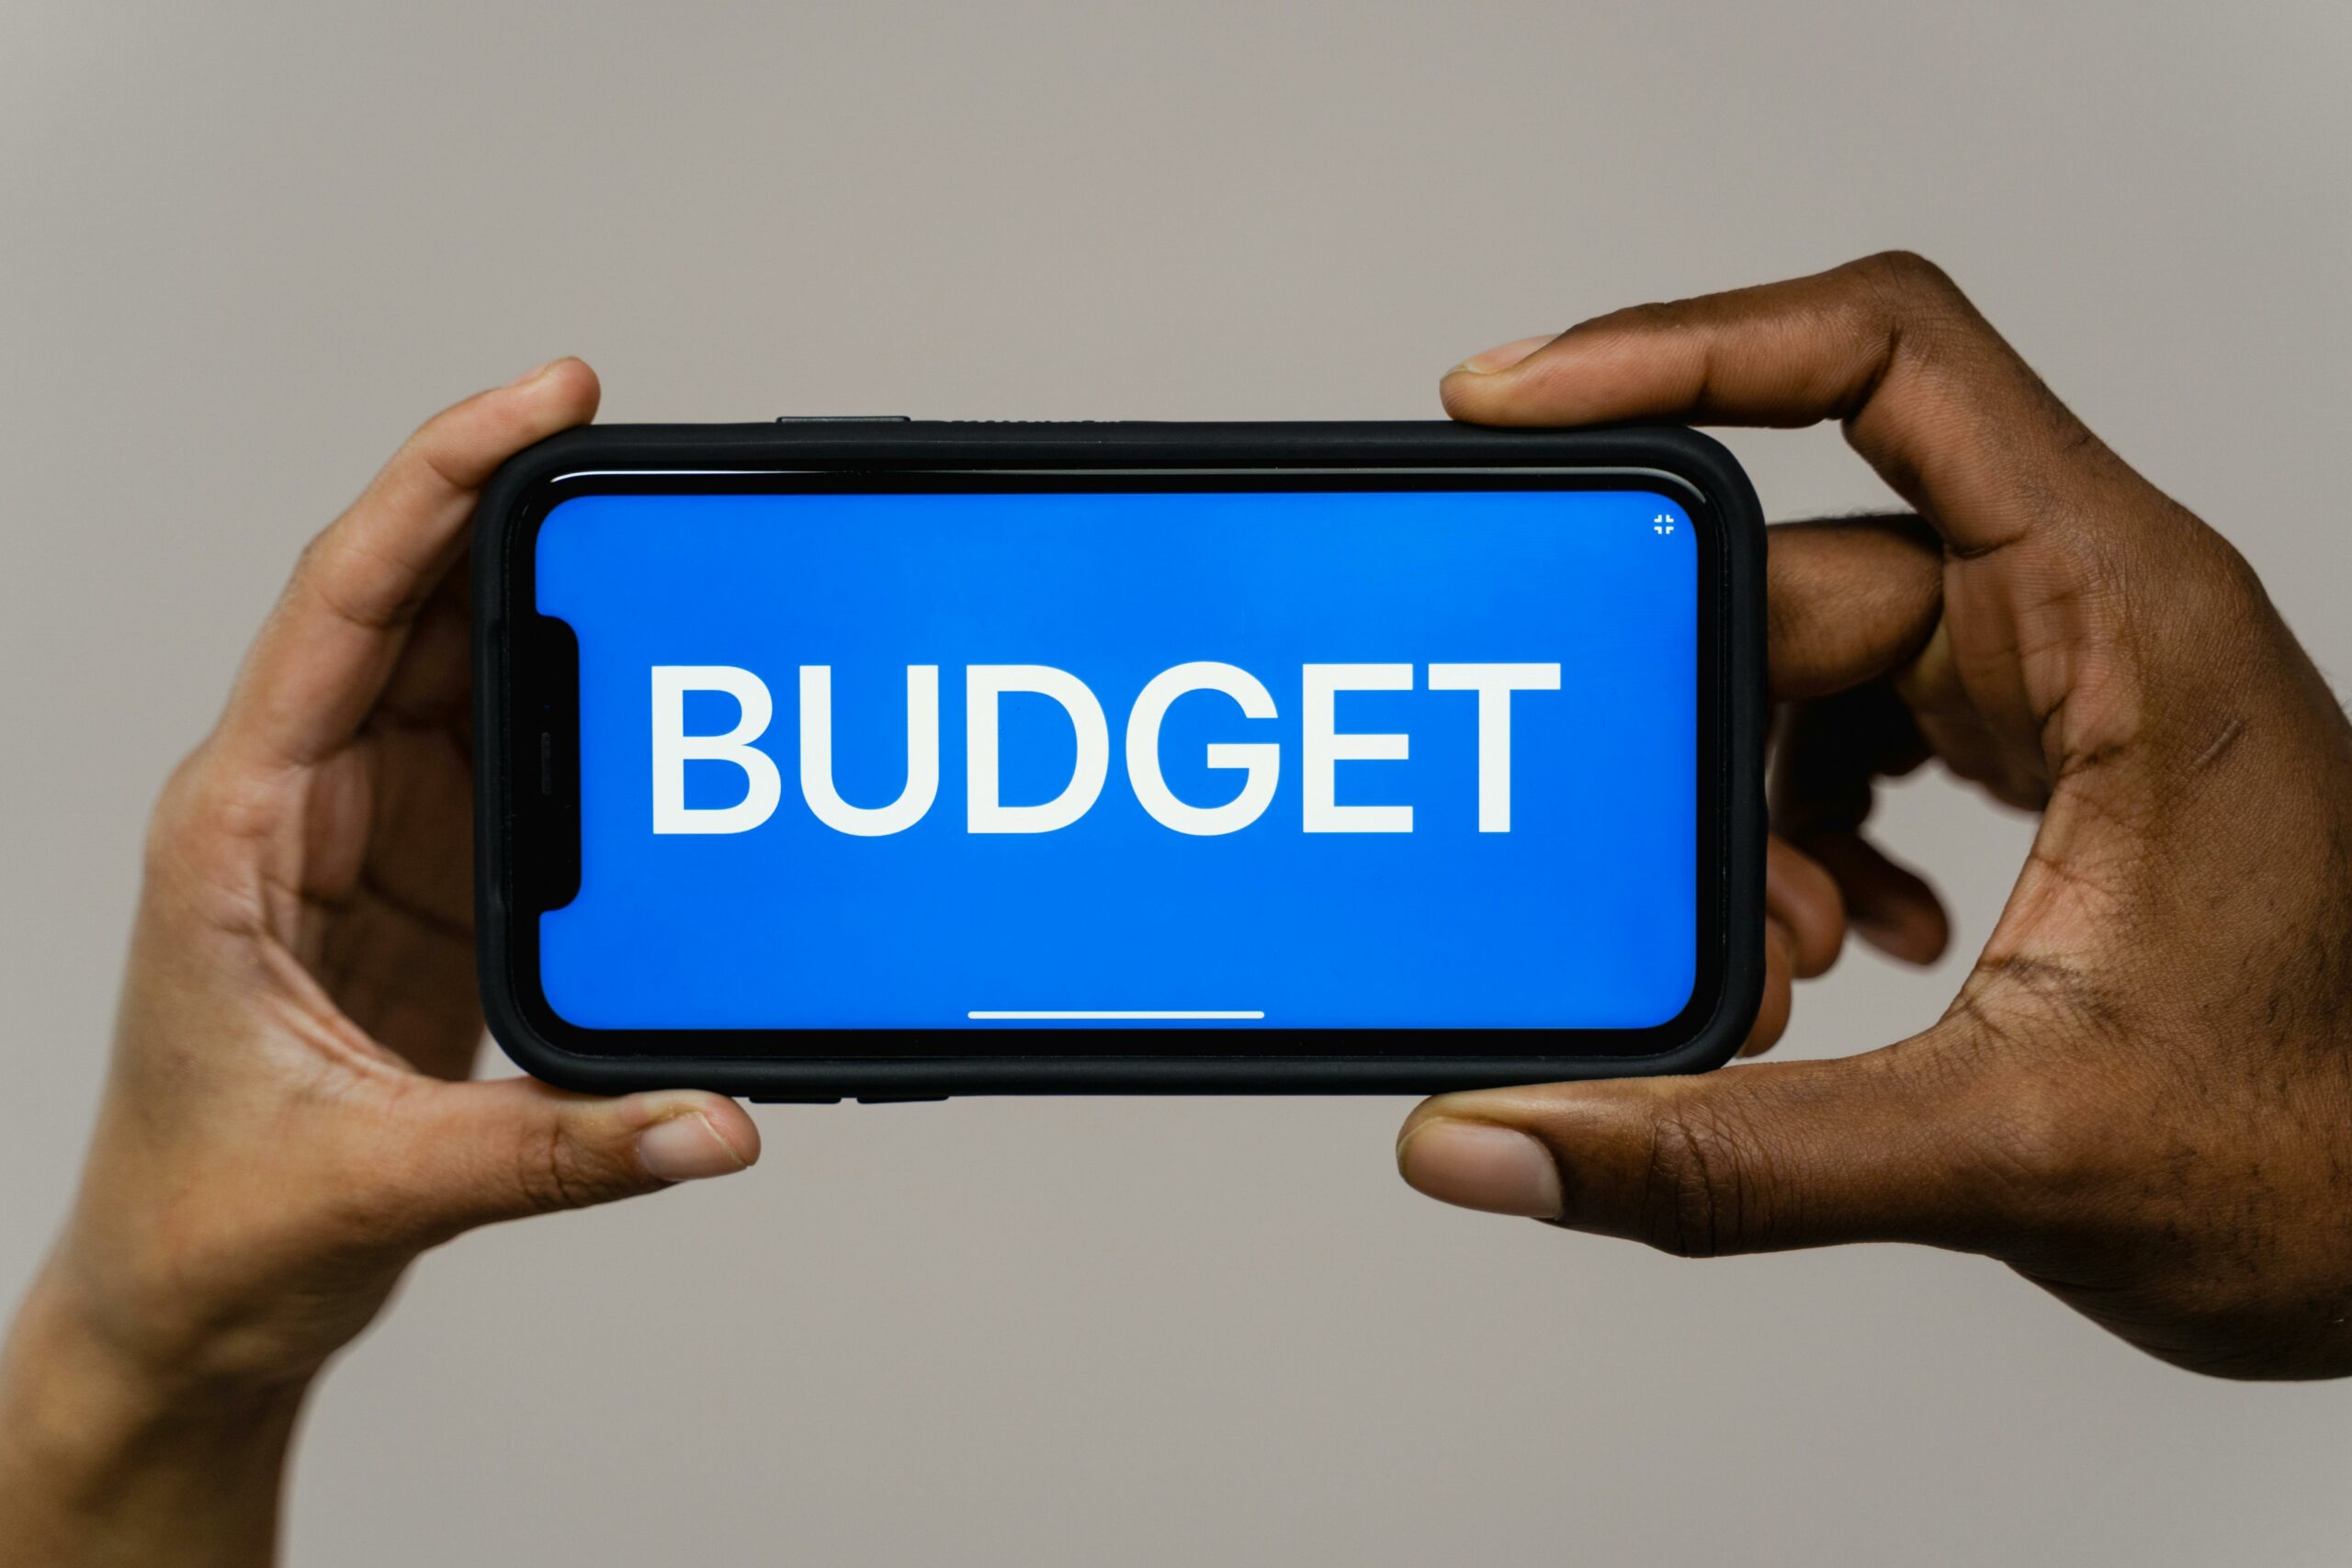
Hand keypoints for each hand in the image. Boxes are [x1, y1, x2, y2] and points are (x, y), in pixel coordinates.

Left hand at [0, 362, 760, 1563]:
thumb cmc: (209, 1223)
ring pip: (465, 673)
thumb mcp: (381, 1182)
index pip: (343, 607)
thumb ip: (562, 1150)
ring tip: (655, 549)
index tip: (540, 407)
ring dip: (552, 606)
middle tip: (621, 449)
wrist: (192, 1305)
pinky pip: (513, 761)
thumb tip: (711, 1122)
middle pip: (410, 606)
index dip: (439, 485)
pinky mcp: (431, 888)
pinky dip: (580, 714)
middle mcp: (299, 806)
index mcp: (239, 828)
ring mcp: (371, 841)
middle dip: (510, 509)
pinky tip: (645, 689)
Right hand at [1397, 253, 2351, 1378]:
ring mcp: (2053, 681)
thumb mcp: (2011, 1148)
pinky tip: (1838, 946)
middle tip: (1644, 875)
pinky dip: (1797, 841)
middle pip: (1793, 567)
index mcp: (2123, 617)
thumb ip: (1731, 1155)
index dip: (1683, 346)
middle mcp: (2084, 613)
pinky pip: (1847, 736)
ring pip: (1804, 666)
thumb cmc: (2333, 1152)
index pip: (1885, 364)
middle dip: (1692, 729)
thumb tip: (1498, 1142)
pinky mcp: (2030, 752)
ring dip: (1743, 815)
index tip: (1514, 404)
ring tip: (1779, 962)